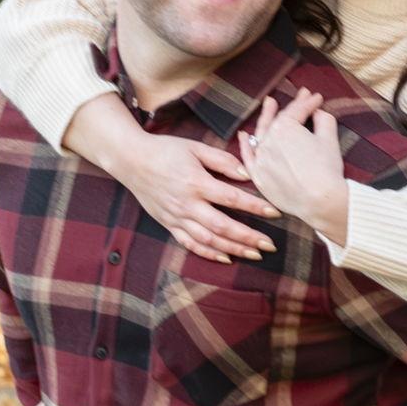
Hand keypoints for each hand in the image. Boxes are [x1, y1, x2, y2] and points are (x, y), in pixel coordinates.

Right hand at [129, 136, 281, 262]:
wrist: (131, 160)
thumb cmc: (166, 150)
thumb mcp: (195, 148)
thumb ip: (222, 160)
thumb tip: (247, 174)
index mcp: (196, 182)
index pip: (232, 198)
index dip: (255, 207)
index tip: (275, 213)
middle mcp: (187, 204)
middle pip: (223, 226)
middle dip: (249, 237)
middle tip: (270, 245)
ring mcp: (176, 217)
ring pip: (209, 240)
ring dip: (234, 249)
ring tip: (255, 254)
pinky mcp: (168, 224)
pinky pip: (190, 244)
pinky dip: (209, 253)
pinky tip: (227, 258)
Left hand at [239, 90, 348, 246]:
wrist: (319, 200)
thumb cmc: (326, 169)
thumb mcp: (329, 138)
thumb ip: (323, 119)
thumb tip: (318, 113)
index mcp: (285, 127)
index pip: (298, 110)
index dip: (309, 102)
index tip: (317, 97)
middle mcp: (268, 139)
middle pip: (280, 119)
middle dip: (292, 106)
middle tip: (300, 95)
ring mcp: (260, 158)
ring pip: (261, 134)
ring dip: (266, 118)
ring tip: (270, 105)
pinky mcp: (258, 176)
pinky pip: (248, 157)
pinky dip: (245, 145)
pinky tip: (244, 136)